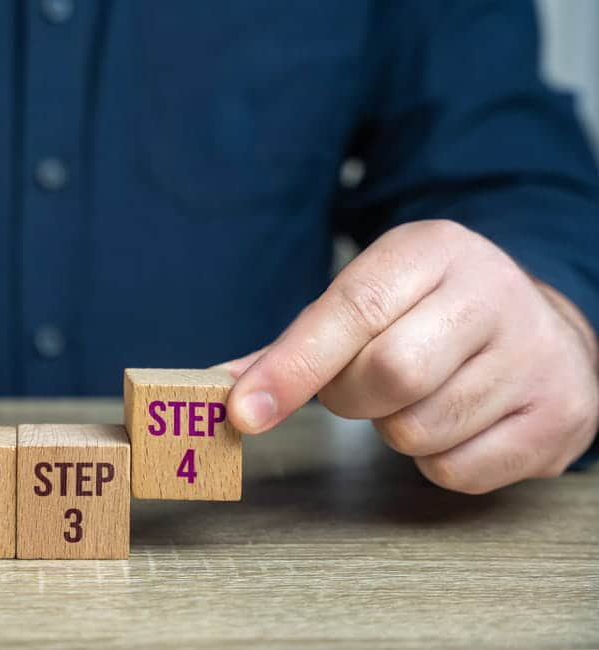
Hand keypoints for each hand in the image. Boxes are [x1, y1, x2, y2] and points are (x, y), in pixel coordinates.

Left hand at [223, 220, 598, 493]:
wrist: (538, 327)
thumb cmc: (428, 315)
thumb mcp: (370, 298)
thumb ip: (299, 342)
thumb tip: (222, 387)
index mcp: (434, 250)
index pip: (353, 308)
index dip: (293, 365)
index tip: (244, 411)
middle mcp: (494, 293)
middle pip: (389, 374)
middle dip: (350, 397)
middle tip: (358, 387)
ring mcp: (537, 358)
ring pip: (417, 429)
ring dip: (392, 428)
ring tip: (417, 395)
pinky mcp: (559, 418)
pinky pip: (456, 469)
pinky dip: (434, 459)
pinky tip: (453, 422)